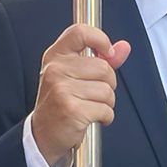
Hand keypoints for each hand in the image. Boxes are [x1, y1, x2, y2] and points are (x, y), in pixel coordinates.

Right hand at [29, 23, 131, 166]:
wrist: (43, 134)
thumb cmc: (60, 102)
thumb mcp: (75, 75)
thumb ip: (101, 59)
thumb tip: (123, 47)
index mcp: (56, 56)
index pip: (80, 32)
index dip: (100, 39)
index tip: (107, 52)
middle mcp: (56, 70)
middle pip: (103, 67)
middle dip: (108, 84)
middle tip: (93, 94)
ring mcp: (62, 89)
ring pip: (107, 90)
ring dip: (106, 103)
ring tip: (90, 107)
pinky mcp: (71, 109)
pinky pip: (106, 109)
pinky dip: (105, 117)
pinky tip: (91, 118)